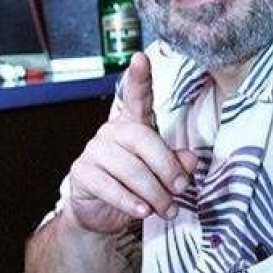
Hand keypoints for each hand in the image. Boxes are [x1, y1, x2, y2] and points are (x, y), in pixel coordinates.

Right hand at [65, 52, 196, 232]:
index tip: (141, 58)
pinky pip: (109, 186)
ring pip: (129, 167)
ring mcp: (94, 151)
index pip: (136, 97)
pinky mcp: (82, 173)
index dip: (139, 77)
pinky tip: (142, 211)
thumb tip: (190, 160)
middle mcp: (112, 131)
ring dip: (153, 192)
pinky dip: (130, 202)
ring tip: (166, 208)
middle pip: (143, 139)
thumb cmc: (136, 186)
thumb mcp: (161, 174)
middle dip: (166, 167)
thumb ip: (177, 163)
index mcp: (133, 124)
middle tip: (180, 189)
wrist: (102, 214)